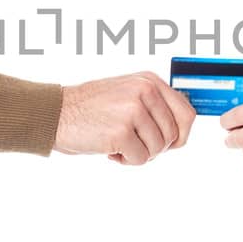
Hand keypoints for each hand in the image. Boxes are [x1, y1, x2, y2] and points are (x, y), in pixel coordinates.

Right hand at [55, 71, 196, 164]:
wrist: (56, 113)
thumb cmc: (90, 108)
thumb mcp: (127, 93)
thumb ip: (155, 106)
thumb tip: (182, 134)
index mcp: (150, 81)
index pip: (187, 113)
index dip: (179, 135)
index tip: (165, 143)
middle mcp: (145, 91)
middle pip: (173, 136)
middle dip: (155, 147)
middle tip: (133, 144)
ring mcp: (133, 110)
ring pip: (158, 149)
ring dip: (138, 154)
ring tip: (118, 143)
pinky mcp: (121, 131)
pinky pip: (140, 159)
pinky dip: (125, 160)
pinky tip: (109, 149)